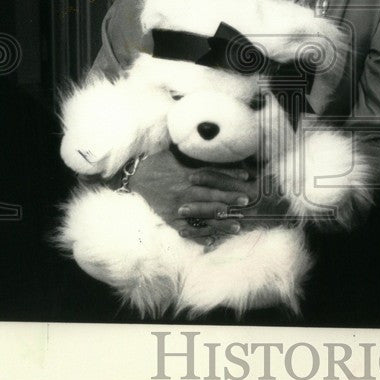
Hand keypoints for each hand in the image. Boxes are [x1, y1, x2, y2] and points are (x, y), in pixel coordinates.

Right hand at [127, 148, 258, 246]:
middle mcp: (183, 191)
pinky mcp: (169, 219)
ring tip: (237, 226)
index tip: (247, 177)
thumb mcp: (172, 153)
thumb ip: (191, 152)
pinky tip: (212, 240)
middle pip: (211, 195)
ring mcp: (176, 207)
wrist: (132, 178)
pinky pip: (185, 230)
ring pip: (202, 215)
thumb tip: (207, 138)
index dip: (230, 176)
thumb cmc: (154, 163)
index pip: (213, 175)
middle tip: (246, 201)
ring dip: (220, 221)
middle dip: (230, 198)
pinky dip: (198, 236)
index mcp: (186, 174)